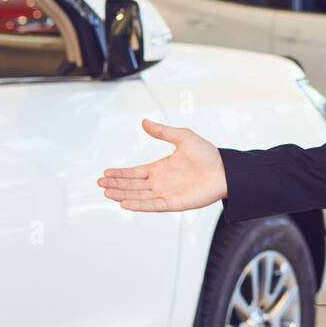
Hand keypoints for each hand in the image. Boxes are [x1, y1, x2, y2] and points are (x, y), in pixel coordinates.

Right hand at [96, 119, 227, 211]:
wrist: (225, 170)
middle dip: (116, 184)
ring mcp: (166, 193)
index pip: (135, 172)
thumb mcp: (183, 137)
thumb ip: (162, 132)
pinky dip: (139, 205)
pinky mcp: (174, 203)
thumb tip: (144, 121)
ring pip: (139, 195)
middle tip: (100, 183)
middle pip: (133, 185)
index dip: (120, 173)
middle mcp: (160, 182)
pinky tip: (125, 203)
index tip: (105, 173)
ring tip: (107, 193)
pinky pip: (152, 205)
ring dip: (123, 194)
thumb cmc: (207, 154)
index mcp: (160, 168)